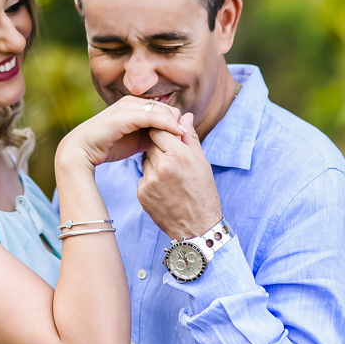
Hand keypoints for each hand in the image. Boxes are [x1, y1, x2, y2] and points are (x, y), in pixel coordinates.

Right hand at [56, 96, 185, 172]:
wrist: (83, 149)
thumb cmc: (108, 145)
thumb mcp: (136, 140)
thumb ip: (153, 135)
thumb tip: (172, 136)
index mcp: (135, 105)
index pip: (165, 109)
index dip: (178, 121)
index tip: (190, 136)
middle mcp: (132, 101)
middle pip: (167, 107)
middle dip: (180, 121)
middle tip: (192, 138)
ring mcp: (128, 106)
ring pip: (162, 110)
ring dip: (176, 123)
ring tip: (188, 137)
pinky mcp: (125, 114)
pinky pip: (153, 117)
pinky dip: (167, 124)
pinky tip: (178, 133)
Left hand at [138, 113, 221, 240]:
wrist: (197, 228)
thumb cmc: (203, 193)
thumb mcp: (202, 162)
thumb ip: (190, 136)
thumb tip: (184, 115)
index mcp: (179, 155)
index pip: (159, 130)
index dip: (163, 130)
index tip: (169, 135)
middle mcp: (162, 166)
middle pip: (151, 143)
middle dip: (160, 146)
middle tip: (172, 157)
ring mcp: (149, 181)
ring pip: (146, 159)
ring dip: (155, 162)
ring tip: (171, 176)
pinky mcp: (142, 193)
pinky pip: (143, 176)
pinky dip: (151, 178)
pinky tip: (165, 188)